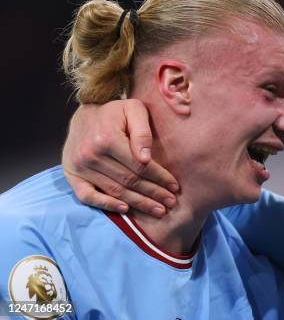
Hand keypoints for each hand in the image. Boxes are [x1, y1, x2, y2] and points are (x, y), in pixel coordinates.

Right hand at [62, 99, 178, 217]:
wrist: (84, 115)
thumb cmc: (114, 112)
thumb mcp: (133, 110)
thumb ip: (142, 131)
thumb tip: (146, 158)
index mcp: (107, 139)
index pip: (140, 166)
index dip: (159, 178)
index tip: (175, 187)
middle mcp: (91, 155)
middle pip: (129, 181)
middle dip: (153, 193)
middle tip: (170, 203)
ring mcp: (79, 167)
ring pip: (114, 191)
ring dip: (138, 203)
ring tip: (158, 210)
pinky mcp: (71, 175)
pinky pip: (87, 196)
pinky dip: (105, 204)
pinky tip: (125, 209)